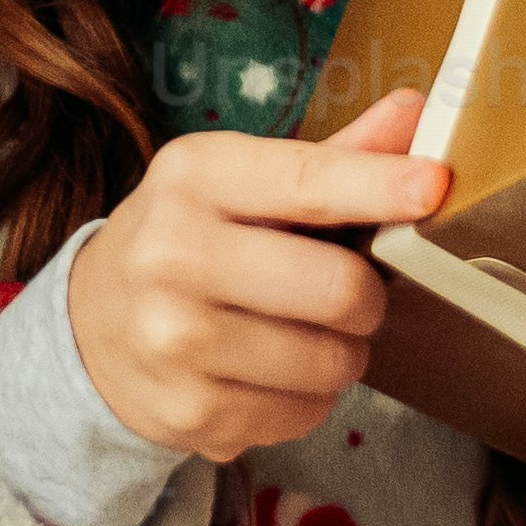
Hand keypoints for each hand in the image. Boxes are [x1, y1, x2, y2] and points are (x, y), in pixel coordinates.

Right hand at [49, 89, 453, 468]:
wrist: (91, 327)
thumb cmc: (189, 241)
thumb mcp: (238, 182)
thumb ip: (331, 157)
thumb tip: (418, 112)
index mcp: (192, 178)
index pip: (306, 182)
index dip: (380, 186)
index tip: (434, 184)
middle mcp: (172, 255)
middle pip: (339, 289)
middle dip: (367, 297)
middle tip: (349, 294)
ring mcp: (175, 341)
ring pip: (332, 360)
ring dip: (342, 352)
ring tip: (304, 335)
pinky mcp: (192, 413)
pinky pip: (306, 412)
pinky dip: (308, 397)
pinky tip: (269, 375)